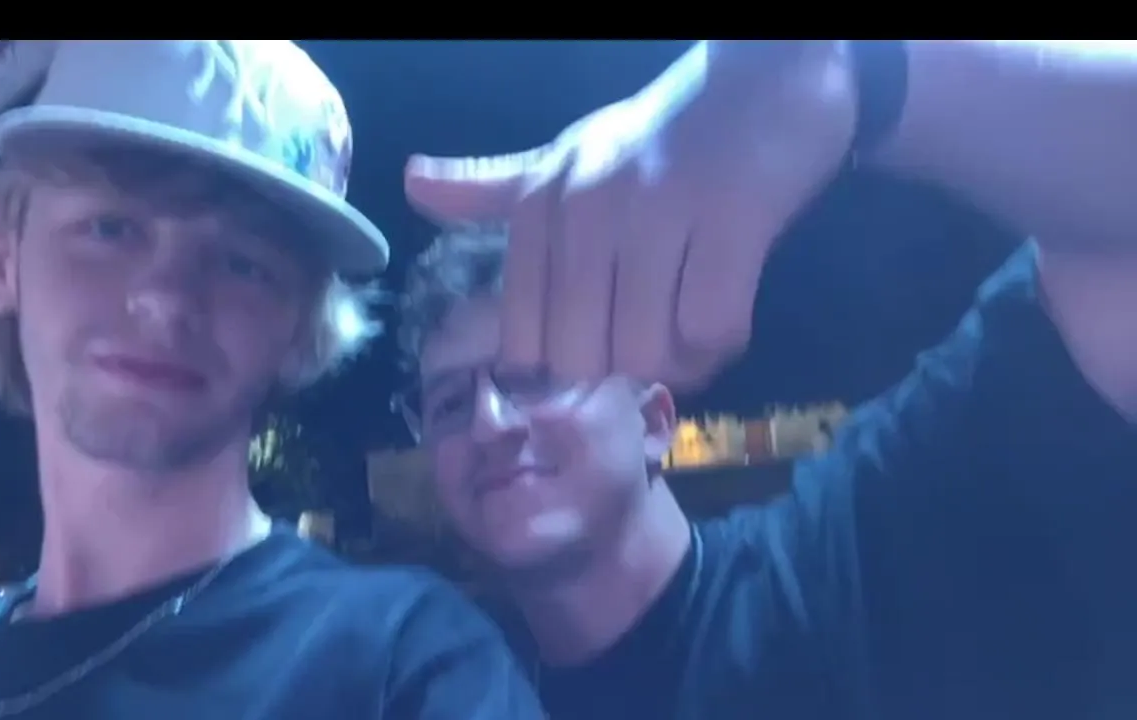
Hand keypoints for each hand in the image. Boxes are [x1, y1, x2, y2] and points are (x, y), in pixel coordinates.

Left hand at [405, 41, 855, 389]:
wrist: (764, 82)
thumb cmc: (658, 137)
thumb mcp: (565, 158)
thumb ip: (493, 188)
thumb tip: (410, 183)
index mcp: (540, 204)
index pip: (523, 339)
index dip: (561, 371)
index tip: (598, 356)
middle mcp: (586, 207)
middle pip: (579, 356)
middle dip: (619, 375)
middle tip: (653, 347)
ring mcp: (658, 210)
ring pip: (644, 351)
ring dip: (675, 365)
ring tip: (690, 331)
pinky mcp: (732, 218)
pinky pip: (710, 329)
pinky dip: (719, 346)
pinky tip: (725, 319)